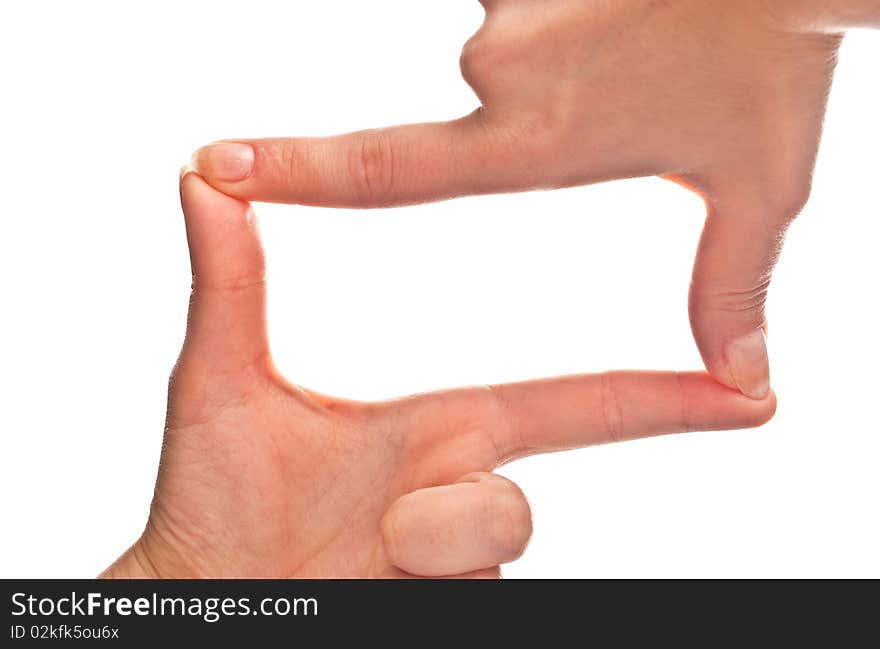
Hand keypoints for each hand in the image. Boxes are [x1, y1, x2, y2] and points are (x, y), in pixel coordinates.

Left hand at [101, 172, 774, 577]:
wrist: (202, 599)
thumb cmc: (211, 502)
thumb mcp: (220, 385)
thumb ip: (229, 286)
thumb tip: (205, 180)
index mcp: (436, 433)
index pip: (565, 407)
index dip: (656, 400)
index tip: (738, 389)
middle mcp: (456, 494)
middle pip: (519, 504)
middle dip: (467, 521)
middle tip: (383, 529)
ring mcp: (454, 562)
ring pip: (493, 556)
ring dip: (423, 554)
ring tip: (358, 554)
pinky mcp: (450, 599)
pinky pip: (477, 590)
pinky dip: (421, 583)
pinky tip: (368, 579)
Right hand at [188, 0, 869, 400]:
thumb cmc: (780, 59)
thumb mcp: (760, 188)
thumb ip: (731, 286)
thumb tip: (745, 377)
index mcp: (536, 139)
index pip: (382, 167)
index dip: (294, 172)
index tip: (216, 164)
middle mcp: (501, 65)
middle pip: (490, 94)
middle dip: (556, 92)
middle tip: (637, 71)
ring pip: (514, 32)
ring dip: (573, 38)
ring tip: (643, 26)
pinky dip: (565, 4)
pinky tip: (624, 5)